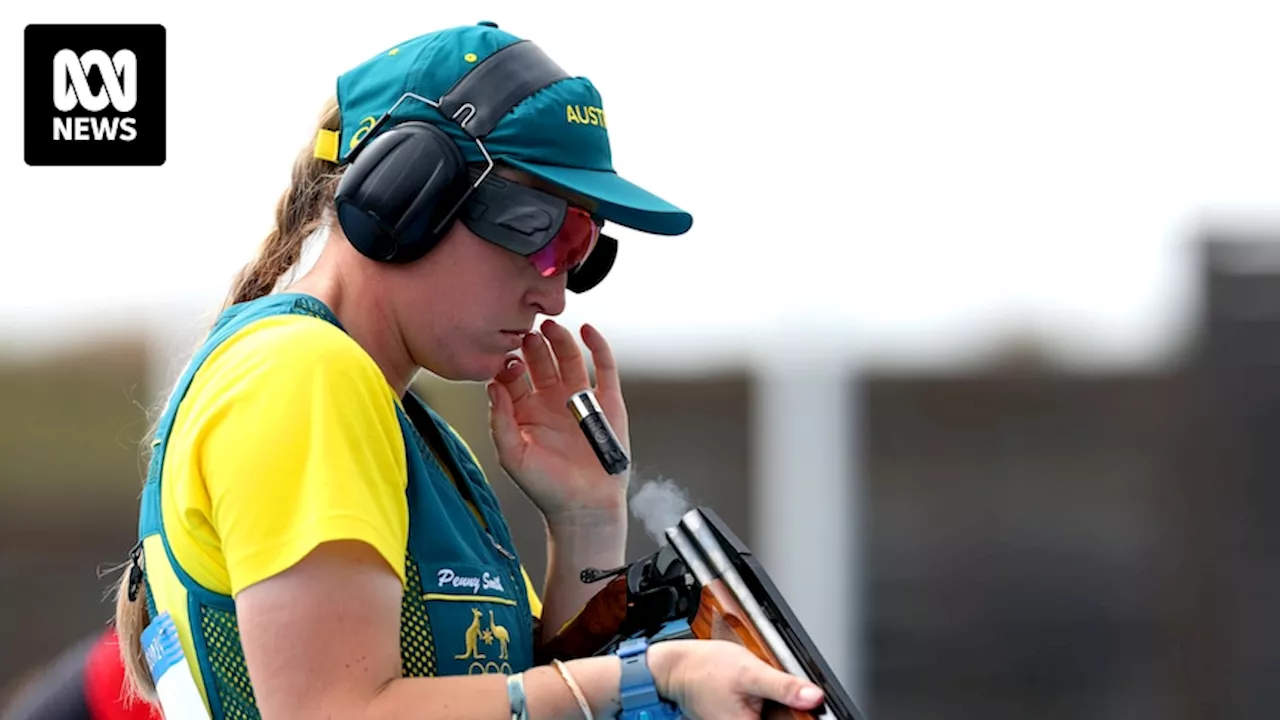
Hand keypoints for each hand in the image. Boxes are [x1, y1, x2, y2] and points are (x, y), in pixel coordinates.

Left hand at [487, 319, 630, 521]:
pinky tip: (587, 330)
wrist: (584, 507)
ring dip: (560, 339)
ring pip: (569, 358)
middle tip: (526, 329)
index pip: (513, 377)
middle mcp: (551, 401)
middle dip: (533, 344)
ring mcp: (579, 399)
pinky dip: (597, 346)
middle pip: (540, 361)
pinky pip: (603, 367)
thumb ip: (500, 420)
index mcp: (526, 412)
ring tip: (551, 325)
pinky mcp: (607, 401)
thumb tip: (492, 386)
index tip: (506, 355)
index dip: (508, 363)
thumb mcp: (512, 455)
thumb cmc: (546, 488)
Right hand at [647, 639, 825, 719]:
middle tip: (774, 686)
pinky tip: (757, 689)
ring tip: (758, 685)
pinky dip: (767, 701)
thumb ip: (784, 687)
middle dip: (787, 704)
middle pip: (784, 718)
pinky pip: (762, 712)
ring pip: (775, 715)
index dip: (802, 714)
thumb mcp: (750, 672)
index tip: (807, 702)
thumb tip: (815, 697)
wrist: (678, 667)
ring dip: (777, 701)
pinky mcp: (741, 718)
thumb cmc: (706, 669)